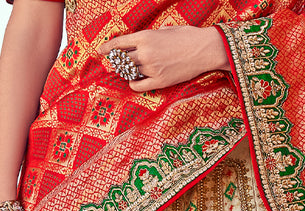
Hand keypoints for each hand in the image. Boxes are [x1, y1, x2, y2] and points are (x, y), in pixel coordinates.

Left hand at [97, 26, 229, 92]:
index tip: (101, 51)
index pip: (120, 43)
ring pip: (130, 72)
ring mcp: (152, 68)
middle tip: (114, 63)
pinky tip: (134, 82)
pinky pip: (139, 86)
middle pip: (122, 60)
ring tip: (127, 71)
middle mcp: (145, 53)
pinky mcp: (160, 81)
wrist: (203, 50)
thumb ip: (151, 36)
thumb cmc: (187, 37)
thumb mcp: (166, 30)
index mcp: (145, 37)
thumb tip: (144, 41)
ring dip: (127, 72)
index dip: (108, 48)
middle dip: (117, 62)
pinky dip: (133, 84)